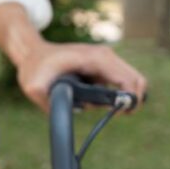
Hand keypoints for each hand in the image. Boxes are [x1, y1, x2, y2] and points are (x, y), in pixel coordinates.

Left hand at [16, 42, 147, 111]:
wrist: (32, 52)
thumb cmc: (35, 67)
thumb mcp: (34, 87)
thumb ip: (49, 103)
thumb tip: (65, 116)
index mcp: (95, 59)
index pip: (128, 79)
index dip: (130, 100)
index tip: (119, 113)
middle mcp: (104, 56)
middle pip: (137, 79)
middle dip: (130, 101)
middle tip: (116, 114)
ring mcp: (105, 60)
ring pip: (129, 82)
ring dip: (118, 99)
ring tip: (92, 103)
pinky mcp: (102, 67)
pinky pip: (118, 83)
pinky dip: (112, 96)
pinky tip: (91, 98)